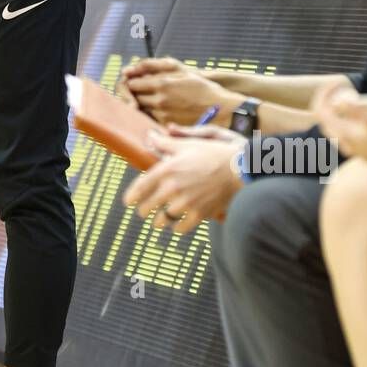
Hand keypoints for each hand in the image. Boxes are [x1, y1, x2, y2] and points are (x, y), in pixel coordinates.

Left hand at [120, 56, 234, 125]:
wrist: (221, 109)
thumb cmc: (201, 87)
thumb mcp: (180, 69)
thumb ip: (152, 66)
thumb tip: (129, 68)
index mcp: (162, 83)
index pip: (132, 83)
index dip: (134, 81)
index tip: (139, 82)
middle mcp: (159, 100)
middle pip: (133, 97)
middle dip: (136, 93)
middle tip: (145, 91)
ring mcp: (162, 115)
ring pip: (140, 109)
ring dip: (143, 104)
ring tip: (156, 100)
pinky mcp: (167, 126)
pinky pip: (150, 119)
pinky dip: (151, 115)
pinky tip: (162, 111)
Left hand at [122, 130, 245, 233]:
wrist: (238, 169)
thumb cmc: (213, 154)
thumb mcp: (187, 144)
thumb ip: (165, 143)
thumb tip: (150, 137)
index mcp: (167, 169)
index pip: (141, 186)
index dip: (131, 196)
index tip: (128, 201)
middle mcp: (173, 188)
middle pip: (147, 207)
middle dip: (143, 211)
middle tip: (144, 212)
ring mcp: (186, 203)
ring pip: (162, 220)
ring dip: (158, 222)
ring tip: (158, 221)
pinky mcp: (199, 214)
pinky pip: (180, 228)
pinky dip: (176, 229)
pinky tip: (176, 226)